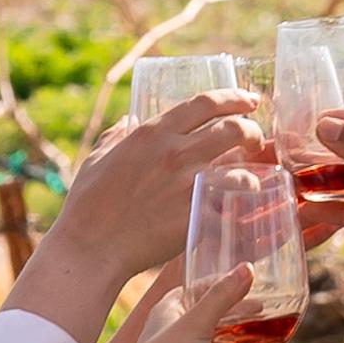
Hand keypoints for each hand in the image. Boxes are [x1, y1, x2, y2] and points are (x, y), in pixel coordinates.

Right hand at [50, 90, 260, 278]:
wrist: (91, 245)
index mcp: (153, 132)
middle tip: (255, 139)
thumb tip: (126, 122)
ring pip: (240, 167)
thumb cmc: (88, 203)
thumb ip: (116, 136)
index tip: (249, 101)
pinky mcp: (194, 216)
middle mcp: (174, 152)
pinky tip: (244, 207)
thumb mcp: (98, 158)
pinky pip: (232, 205)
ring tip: (254, 174)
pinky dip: (241, 206)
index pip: (206, 102)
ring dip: (254, 169)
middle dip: (252, 130)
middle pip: (233, 127)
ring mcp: (187, 184)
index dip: (234, 97)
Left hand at [120, 270, 279, 342]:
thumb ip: (223, 295)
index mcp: (170, 316)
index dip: (224, 288)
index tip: (251, 284)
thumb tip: (248, 268)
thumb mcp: (196, 322)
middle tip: (271, 319)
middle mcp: (177, 342)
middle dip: (245, 327)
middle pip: (217, 330)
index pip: (199, 294)